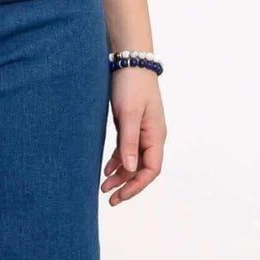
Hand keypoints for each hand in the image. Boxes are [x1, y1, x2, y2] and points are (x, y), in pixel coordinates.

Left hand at [101, 68, 165, 204]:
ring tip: (103, 188)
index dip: (136, 185)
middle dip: (127, 185)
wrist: (130, 61)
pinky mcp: (131, 125)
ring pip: (133, 161)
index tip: (120, 196)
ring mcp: (142, 131)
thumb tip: (129, 169)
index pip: (151, 169)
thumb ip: (128, 142)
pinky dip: (117, 161)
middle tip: (109, 199)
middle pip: (142, 169)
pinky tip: (105, 170)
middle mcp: (152, 136)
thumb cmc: (132, 85)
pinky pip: (126, 150)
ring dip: (120, 176)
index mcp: (156, 135)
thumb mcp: (129, 115)